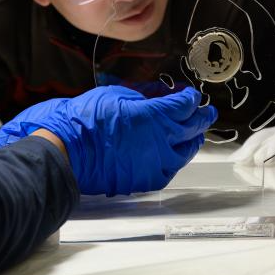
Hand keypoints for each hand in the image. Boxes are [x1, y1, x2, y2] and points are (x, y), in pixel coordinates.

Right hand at [0, 86, 216, 194]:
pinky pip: (172, 168)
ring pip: (187, 150)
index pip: (187, 104)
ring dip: (192, 139)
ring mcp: (158, 162)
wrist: (69, 151)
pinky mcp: (149, 179)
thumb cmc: (88, 121)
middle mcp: (164, 140)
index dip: (190, 97)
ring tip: (193, 134)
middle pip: (194, 127)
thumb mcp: (118, 94)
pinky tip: (173, 154)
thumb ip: (146, 95)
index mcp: (158, 115)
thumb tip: (162, 95)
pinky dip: (176, 159)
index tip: (188, 94)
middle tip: (205, 112)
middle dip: (201, 116)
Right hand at [228, 113, 274, 165]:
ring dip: (246, 150)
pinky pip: (258, 145)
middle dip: (254, 149)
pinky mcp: (274, 144)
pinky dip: (246, 152)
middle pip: (266, 136)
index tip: (265, 159)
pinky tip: (236, 161)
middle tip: (242, 163)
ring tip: (234, 162)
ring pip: (259, 140)